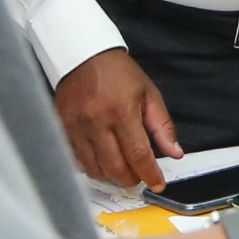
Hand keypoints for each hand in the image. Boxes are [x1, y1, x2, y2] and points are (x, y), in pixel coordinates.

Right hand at [54, 47, 180, 191]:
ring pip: (94, 169)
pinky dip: (92, 167)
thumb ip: (162, 126)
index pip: (138, 154)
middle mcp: (97, 121)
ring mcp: (77, 127)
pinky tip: (102, 161)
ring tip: (121, 170)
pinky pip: (77, 160)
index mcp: (122, 111)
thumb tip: (175, 153)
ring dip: (110, 176)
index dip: (149, 174)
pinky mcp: (63, 128)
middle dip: (130, 179)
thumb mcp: (149, 93)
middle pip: (115, 167)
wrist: (83, 55)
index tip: (157, 184)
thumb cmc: (118, 73)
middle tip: (139, 177)